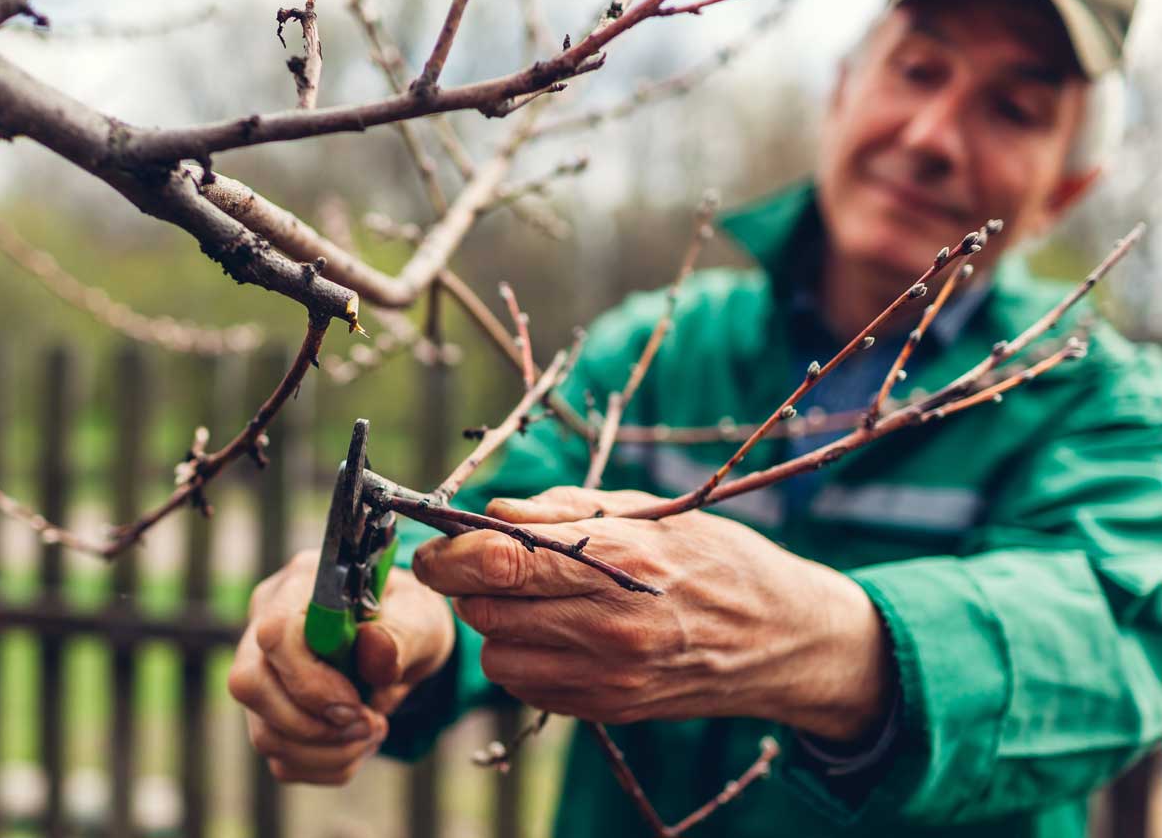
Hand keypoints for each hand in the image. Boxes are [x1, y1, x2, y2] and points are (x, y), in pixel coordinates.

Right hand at [227, 550, 454, 783]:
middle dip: (313, 724)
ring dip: (328, 750)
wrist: (404, 644)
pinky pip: (282, 759)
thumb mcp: (422, 618)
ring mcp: (261, 671)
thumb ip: (402, 633)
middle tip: (369, 723)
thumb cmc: (407, 621)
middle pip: (249, 685)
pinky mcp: (268, 712)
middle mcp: (266, 623)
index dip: (310, 681)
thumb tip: (373, 648)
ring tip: (372, 730)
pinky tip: (356, 742)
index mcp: (301, 586)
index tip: (357, 703)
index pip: (275, 633)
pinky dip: (328, 764)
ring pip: (264, 733)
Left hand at [413, 486, 890, 740]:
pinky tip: (555, 635)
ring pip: (497, 654)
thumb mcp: (650, 511)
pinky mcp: (610, 710)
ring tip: (532, 602)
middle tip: (486, 567)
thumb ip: (565, 509)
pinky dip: (523, 659)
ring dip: (495, 626)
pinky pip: (527, 686)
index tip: (432, 547)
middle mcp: (612, 623)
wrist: (786, 638)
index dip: (449, 553)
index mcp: (621, 559)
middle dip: (470, 585)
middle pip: (487, 609)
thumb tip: (494, 510)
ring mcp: (611, 675)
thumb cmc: (718, 559)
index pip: (501, 560)